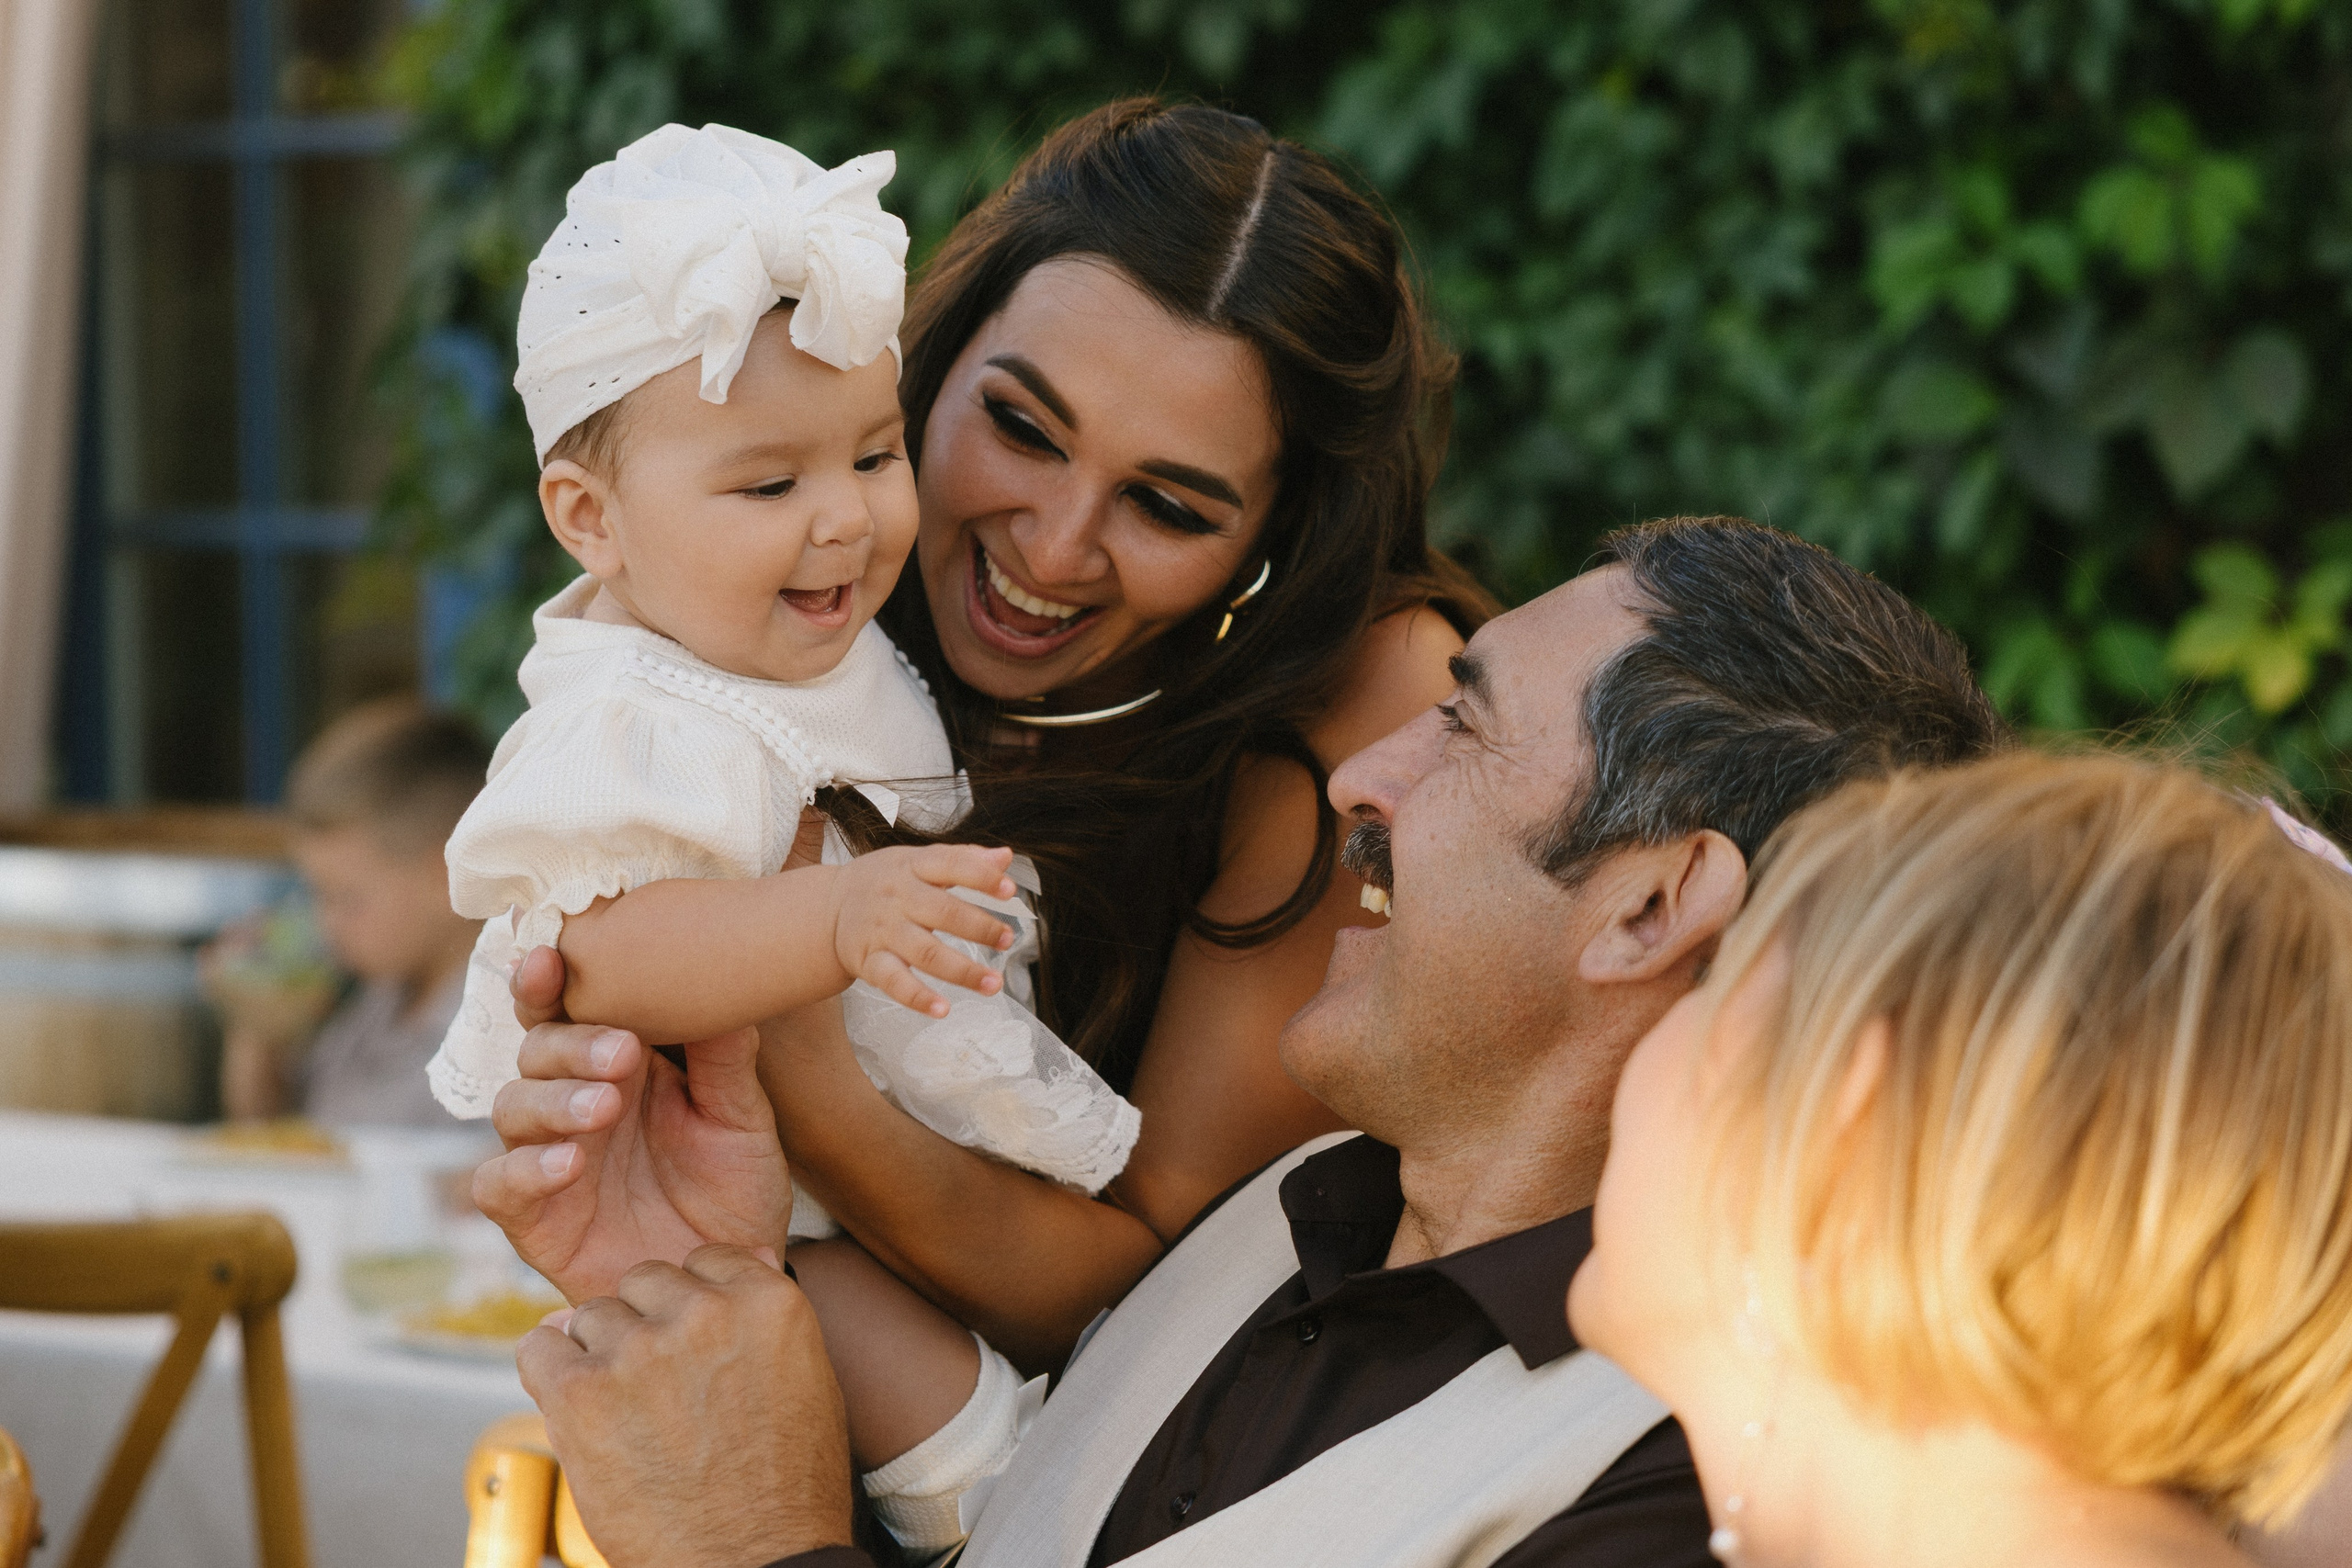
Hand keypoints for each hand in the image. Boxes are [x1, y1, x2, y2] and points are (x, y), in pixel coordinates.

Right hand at [473, 947, 794, 1301]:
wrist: (735, 1279)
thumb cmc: (736, 1188)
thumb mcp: (741, 1120)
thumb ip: (725, 1057)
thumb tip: (721, 983)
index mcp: (618, 1064)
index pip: (569, 1008)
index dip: (548, 979)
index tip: (554, 955)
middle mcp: (573, 1102)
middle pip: (536, 1049)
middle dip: (570, 1044)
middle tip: (621, 1053)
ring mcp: (548, 1157)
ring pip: (512, 1107)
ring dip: (552, 1100)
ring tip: (603, 1108)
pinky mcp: (533, 1219)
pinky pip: (498, 1185)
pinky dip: (525, 1170)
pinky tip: (568, 1164)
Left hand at [519, 1247, 853, 1567]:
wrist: (751, 1565)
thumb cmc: (785, 1486)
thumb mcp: (807, 1379)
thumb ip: (764, 1315)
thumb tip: (748, 1259)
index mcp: (765, 1300)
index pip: (704, 1260)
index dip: (690, 1303)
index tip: (690, 1343)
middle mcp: (702, 1311)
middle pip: (643, 1281)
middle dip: (644, 1324)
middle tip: (656, 1387)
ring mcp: (638, 1350)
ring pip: (590, 1317)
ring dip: (599, 1356)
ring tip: (627, 1417)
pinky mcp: (581, 1393)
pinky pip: (537, 1349)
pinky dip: (547, 1372)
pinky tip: (574, 1407)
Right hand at [830, 843, 1019, 1017]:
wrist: (827, 908)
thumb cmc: (884, 882)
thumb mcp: (918, 860)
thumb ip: (963, 859)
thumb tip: (1006, 856)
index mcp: (912, 867)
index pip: (950, 865)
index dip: (982, 877)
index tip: (1011, 891)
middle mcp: (898, 898)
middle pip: (943, 912)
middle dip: (980, 927)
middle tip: (1007, 939)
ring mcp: (884, 932)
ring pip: (926, 953)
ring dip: (963, 971)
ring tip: (993, 984)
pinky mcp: (871, 963)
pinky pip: (895, 983)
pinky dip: (918, 998)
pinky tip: (942, 1009)